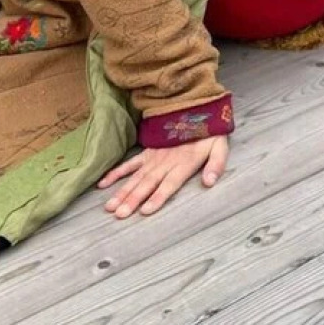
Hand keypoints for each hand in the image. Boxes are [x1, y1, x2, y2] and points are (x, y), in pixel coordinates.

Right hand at [97, 135, 229, 218]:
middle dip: (133, 200)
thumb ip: (216, 165)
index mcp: (183, 164)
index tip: (145, 211)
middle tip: (119, 215)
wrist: (196, 109)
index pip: (169, 184)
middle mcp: (166, 162)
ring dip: (122, 192)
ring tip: (110, 206)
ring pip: (136, 177)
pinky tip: (103, 183)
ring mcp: (154, 157)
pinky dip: (116, 173)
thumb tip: (209, 183)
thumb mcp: (220, 147)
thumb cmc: (209, 134)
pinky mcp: (148, 152)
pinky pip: (130, 163)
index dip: (157, 197)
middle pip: (148, 184)